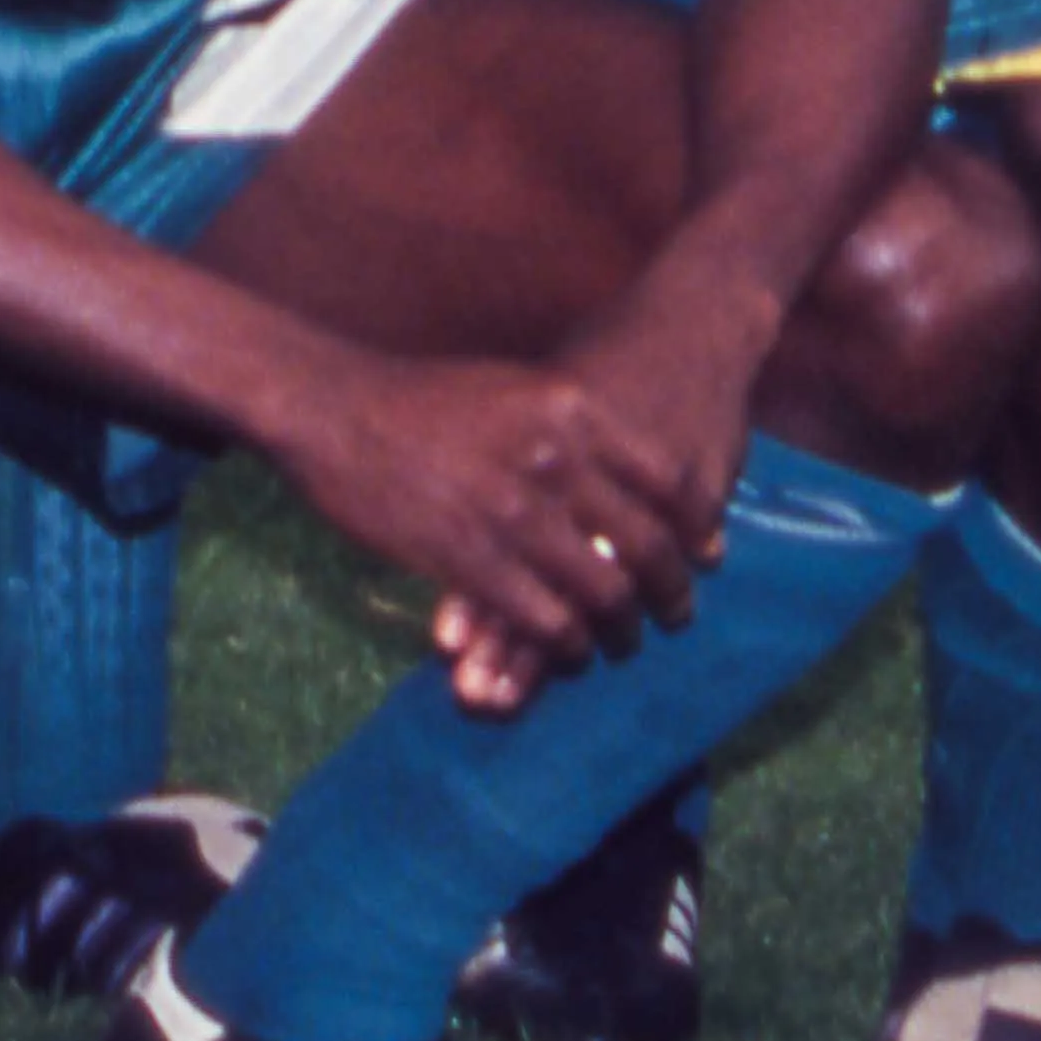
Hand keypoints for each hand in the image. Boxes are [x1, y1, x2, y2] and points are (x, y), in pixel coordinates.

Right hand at [280, 355, 714, 712]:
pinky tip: (569, 652)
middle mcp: (554, 458)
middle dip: (670, 590)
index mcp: (572, 408)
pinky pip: (547, 621)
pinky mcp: (471, 560)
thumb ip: (576, 428)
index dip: (696, 527)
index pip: (668, 481)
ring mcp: (513, 512)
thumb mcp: (517, 388)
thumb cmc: (426, 399)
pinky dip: (568, 646)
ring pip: (601, 593)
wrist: (334, 408)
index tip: (707, 554)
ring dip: (620, 630)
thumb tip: (637, 470)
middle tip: (676, 615)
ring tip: (622, 643)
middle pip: (646, 544)